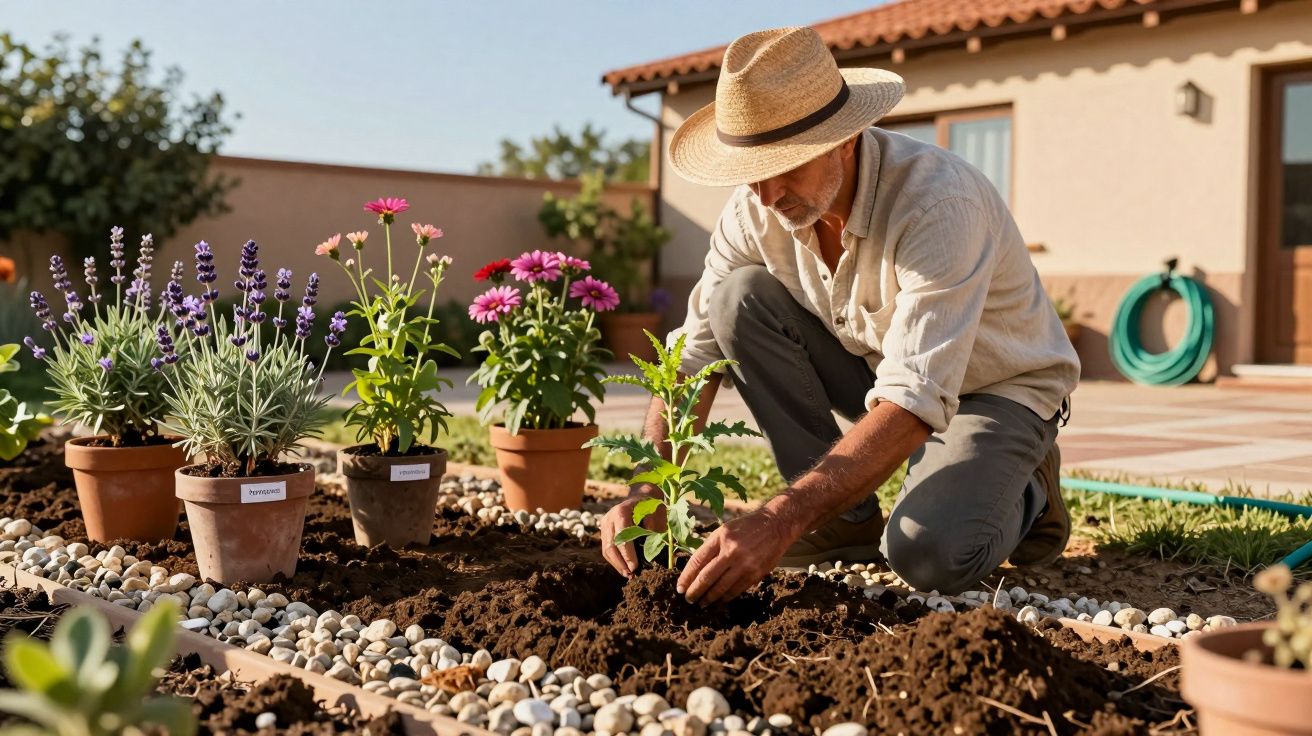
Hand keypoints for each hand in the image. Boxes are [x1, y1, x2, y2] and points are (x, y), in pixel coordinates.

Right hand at [600, 483, 665, 576]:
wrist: (642, 494)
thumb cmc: (652, 505)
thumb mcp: (657, 513)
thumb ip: (653, 529)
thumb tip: (653, 552)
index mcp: (621, 512)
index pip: (622, 537)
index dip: (627, 554)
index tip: (635, 567)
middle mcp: (609, 518)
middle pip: (611, 546)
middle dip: (621, 563)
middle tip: (631, 574)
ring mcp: (605, 524)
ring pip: (606, 549)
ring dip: (617, 564)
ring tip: (628, 575)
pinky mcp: (604, 531)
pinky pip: (607, 548)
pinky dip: (615, 560)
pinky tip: (624, 568)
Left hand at [677, 508, 796, 606]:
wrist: (775, 525)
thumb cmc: (746, 528)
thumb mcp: (725, 530)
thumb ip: (711, 547)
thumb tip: (694, 570)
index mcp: (720, 537)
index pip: (697, 561)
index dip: (686, 577)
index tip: (680, 588)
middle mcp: (731, 550)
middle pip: (707, 577)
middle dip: (695, 591)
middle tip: (688, 599)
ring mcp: (745, 563)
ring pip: (721, 587)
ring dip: (709, 598)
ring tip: (702, 603)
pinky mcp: (756, 573)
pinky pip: (736, 590)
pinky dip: (725, 597)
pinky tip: (719, 600)